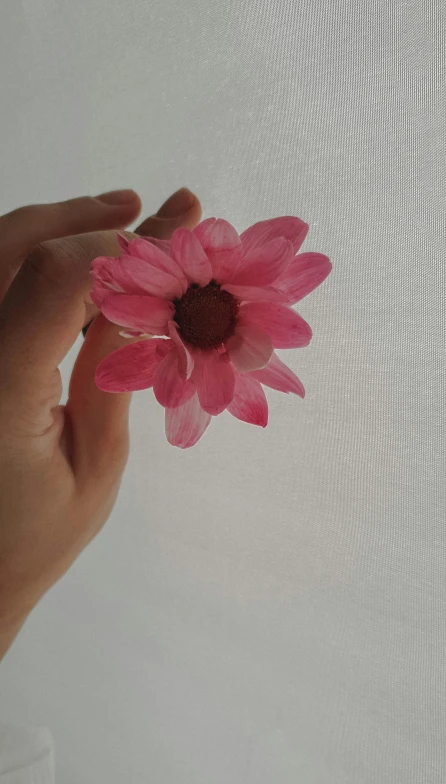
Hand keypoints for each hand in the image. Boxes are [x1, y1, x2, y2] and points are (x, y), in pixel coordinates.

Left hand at [0, 187, 201, 659]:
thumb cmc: (35, 538)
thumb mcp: (95, 468)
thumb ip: (114, 375)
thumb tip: (146, 295)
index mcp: (1, 390)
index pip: (54, 281)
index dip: (117, 249)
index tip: (171, 245)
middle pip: (13, 245)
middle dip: (85, 220)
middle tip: (145, 209)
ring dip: (53, 224)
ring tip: (115, 214)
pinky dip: (26, 256)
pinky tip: (66, 256)